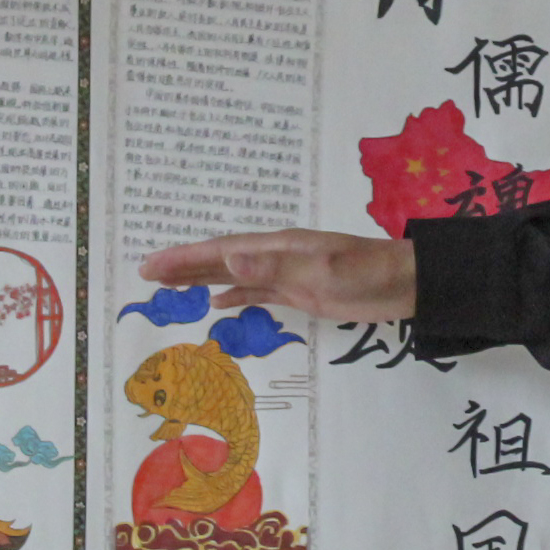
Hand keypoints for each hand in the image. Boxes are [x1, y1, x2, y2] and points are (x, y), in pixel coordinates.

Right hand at [140, 230, 418, 324]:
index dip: (183, 257)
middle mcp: (277, 256)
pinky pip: (258, 292)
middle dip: (182, 265)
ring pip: (234, 274)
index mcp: (277, 246)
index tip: (149, 265)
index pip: (220, 250)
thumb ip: (274, 268)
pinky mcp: (301, 292)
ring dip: (202, 279)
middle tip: (144, 274)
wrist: (406, 284)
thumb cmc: (366, 274)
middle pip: (220, 259)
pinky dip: (234, 296)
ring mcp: (288, 273)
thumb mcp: (320, 271)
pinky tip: (217, 303)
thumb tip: (227, 260)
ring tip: (167, 285)